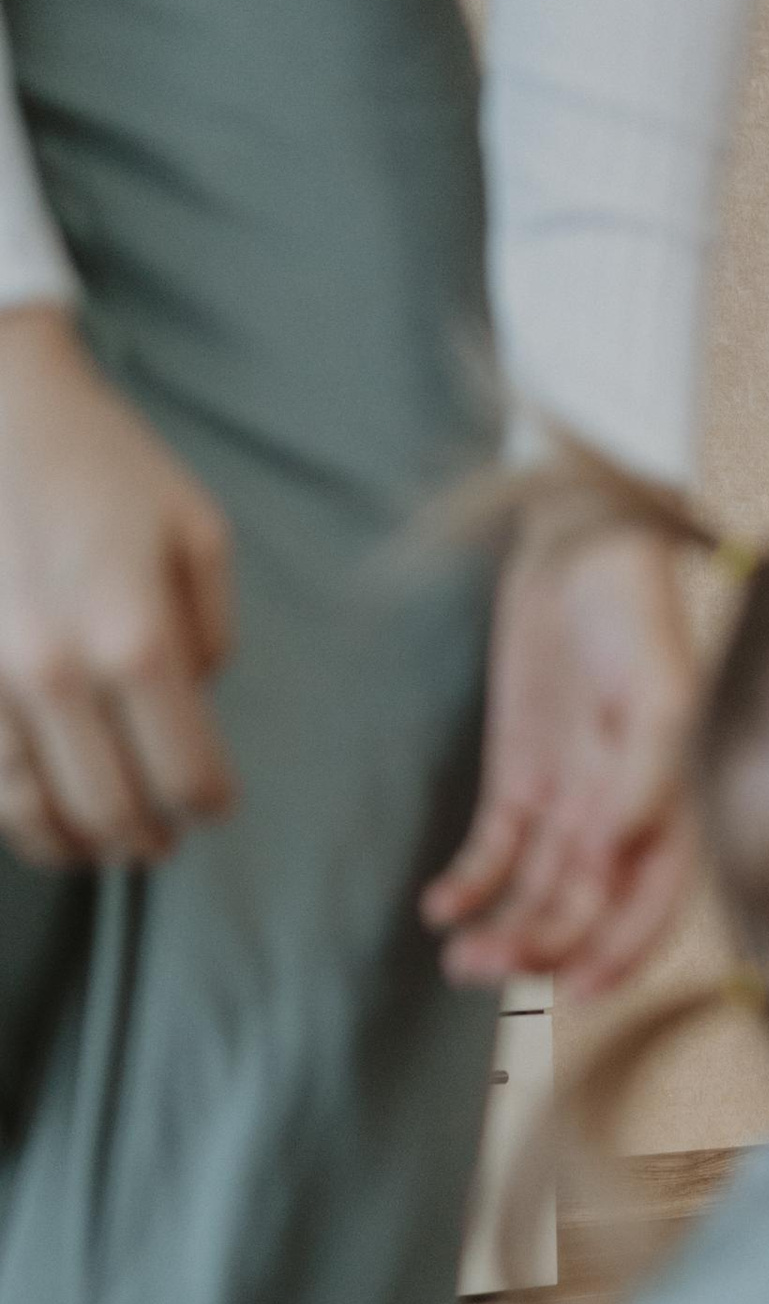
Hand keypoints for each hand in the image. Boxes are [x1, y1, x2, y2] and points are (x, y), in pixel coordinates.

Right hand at [0, 304, 235, 868]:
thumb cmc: (99, 461)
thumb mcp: (196, 530)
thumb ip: (211, 632)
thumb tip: (193, 700)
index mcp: (134, 638)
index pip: (186, 775)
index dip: (208, 806)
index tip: (213, 806)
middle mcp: (54, 673)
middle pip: (109, 810)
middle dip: (145, 839)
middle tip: (161, 839)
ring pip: (27, 811)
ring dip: (73, 843)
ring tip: (99, 843)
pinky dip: (12, 808)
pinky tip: (37, 809)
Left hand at [423, 521, 695, 997]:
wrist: (578, 540)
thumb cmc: (633, 607)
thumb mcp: (657, 686)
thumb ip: (648, 773)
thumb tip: (618, 851)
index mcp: (678, 800)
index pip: (656, 902)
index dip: (622, 954)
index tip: (575, 992)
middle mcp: (626, 814)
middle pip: (589, 908)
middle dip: (543, 948)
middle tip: (487, 969)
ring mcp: (571, 800)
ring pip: (540, 892)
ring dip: (504, 929)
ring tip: (459, 957)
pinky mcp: (522, 778)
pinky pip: (497, 852)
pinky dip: (471, 885)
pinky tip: (440, 908)